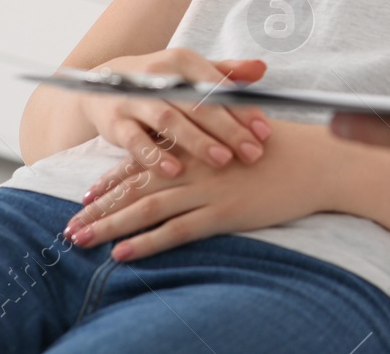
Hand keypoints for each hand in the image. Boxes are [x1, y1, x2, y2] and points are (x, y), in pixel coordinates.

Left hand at [62, 120, 343, 260]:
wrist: (320, 162)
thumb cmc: (288, 148)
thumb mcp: (246, 134)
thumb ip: (218, 139)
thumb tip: (199, 149)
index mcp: (199, 144)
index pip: (146, 161)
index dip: (114, 177)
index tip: (89, 191)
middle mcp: (196, 165)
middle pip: (136, 186)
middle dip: (99, 205)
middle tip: (69, 224)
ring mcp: (208, 189)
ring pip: (146, 208)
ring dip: (109, 224)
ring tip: (79, 239)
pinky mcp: (224, 213)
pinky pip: (176, 230)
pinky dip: (146, 242)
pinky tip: (122, 253)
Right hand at [76, 48, 270, 178]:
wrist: (103, 86)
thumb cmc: (161, 83)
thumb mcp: (191, 73)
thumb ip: (226, 73)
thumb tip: (262, 68)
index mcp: (183, 62)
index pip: (218, 86)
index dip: (243, 109)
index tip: (265, 132)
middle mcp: (159, 76)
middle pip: (198, 104)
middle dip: (228, 129)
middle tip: (252, 153)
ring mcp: (135, 98)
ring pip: (169, 119)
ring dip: (197, 141)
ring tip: (223, 160)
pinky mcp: (115, 121)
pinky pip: (135, 140)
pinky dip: (154, 156)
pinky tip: (174, 170)